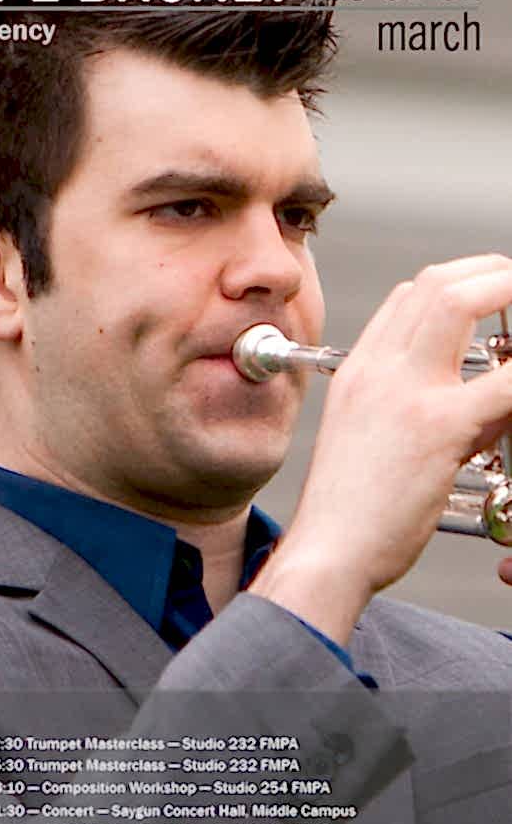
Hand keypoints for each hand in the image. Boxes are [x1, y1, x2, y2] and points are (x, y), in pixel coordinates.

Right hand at [250, 254, 511, 643]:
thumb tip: (470, 397)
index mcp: (358, 373)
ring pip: (463, 302)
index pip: (406, 298)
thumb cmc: (348, 511)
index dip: (453, 282)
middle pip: (436, 284)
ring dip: (508, 293)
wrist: (329, 552)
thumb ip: (409, 408)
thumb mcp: (365, 441)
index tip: (484, 291)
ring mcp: (406, 393)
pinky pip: (504, 382)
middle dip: (491, 272)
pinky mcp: (438, 428)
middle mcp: (378, 370)